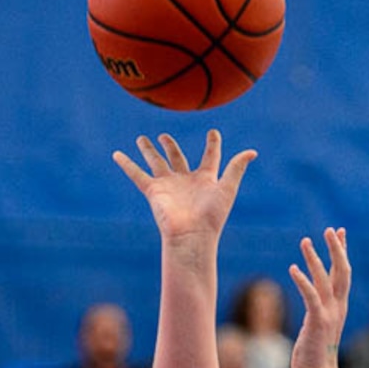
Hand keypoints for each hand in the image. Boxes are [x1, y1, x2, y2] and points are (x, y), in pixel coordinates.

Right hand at [113, 130, 256, 246]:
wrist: (192, 235)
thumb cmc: (212, 215)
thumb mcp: (227, 188)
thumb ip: (236, 168)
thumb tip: (252, 151)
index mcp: (205, 179)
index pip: (210, 157)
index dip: (213, 144)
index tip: (213, 132)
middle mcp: (185, 181)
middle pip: (176, 158)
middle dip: (170, 147)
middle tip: (164, 136)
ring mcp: (168, 185)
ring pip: (156, 162)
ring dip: (149, 151)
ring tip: (141, 138)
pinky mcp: (154, 191)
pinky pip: (137, 174)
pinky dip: (126, 164)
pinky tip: (116, 154)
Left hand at [289, 228, 350, 367]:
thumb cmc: (314, 354)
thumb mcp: (318, 327)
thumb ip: (319, 312)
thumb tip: (314, 303)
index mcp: (340, 307)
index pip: (344, 273)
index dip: (342, 252)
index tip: (339, 233)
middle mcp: (338, 307)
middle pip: (342, 271)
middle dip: (337, 249)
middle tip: (331, 229)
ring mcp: (329, 314)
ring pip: (325, 280)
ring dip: (315, 259)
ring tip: (305, 241)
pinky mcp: (317, 322)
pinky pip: (311, 297)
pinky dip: (303, 282)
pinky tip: (293, 268)